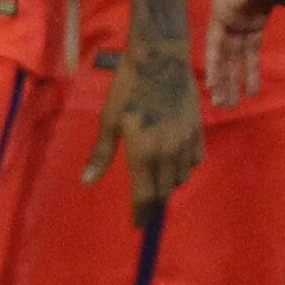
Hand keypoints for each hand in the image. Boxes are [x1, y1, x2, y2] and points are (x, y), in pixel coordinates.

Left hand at [85, 41, 203, 227]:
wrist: (161, 60)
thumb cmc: (128, 88)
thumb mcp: (109, 121)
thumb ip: (101, 154)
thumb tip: (86, 181)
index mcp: (143, 153)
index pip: (144, 196)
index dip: (141, 214)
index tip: (137, 224)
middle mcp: (167, 153)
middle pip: (164, 191)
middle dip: (154, 203)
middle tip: (145, 208)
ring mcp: (185, 141)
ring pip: (181, 177)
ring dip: (169, 185)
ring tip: (158, 185)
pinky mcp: (198, 130)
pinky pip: (195, 160)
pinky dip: (184, 168)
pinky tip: (175, 164)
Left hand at [203, 0, 284, 109]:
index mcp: (256, 15)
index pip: (250, 50)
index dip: (251, 71)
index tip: (253, 92)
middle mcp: (239, 19)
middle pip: (233, 58)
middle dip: (233, 81)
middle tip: (230, 105)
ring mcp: (227, 18)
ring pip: (222, 56)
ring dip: (222, 80)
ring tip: (222, 104)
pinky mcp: (220, 16)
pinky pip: (215, 46)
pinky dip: (214, 65)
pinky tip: (213, 84)